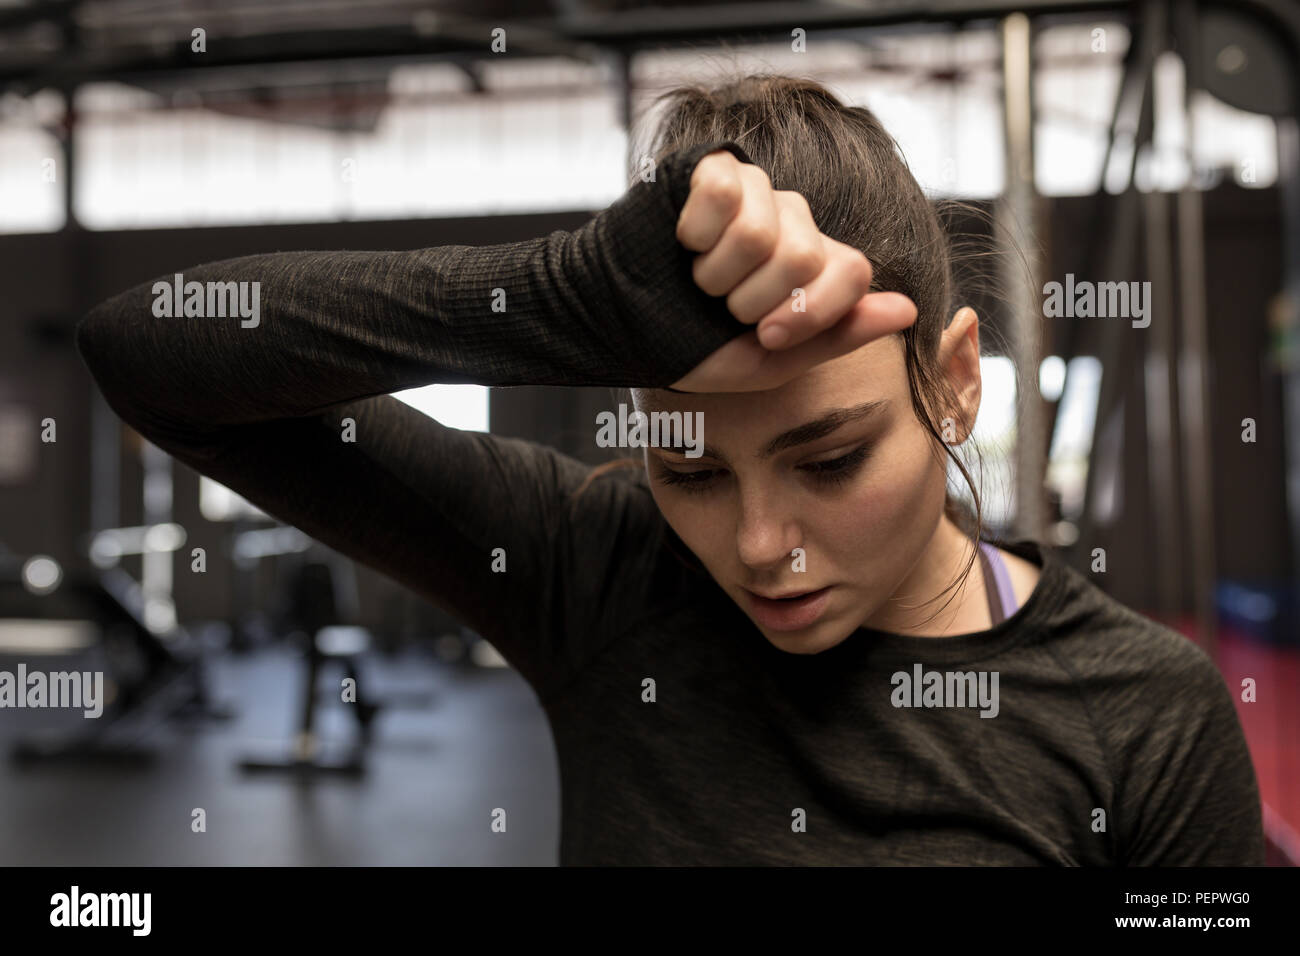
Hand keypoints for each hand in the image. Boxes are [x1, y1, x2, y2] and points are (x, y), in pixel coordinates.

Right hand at [670, 149, 916, 392]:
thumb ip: (837, 337)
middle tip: (724, 306)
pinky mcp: (716, 170)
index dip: (812, 312)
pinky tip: (685, 242)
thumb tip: (909, 310)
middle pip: (804, 255)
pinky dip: (695, 232)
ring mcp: (759, 191)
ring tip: (700, 278)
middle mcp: (796, 222)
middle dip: (752, 298)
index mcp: (819, 268)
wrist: (625, 327)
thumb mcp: (771, 362)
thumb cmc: (698, 346)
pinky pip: (724, 192)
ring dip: (717, 271)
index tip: (765, 335)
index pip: (854, 271)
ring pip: (760, 229)